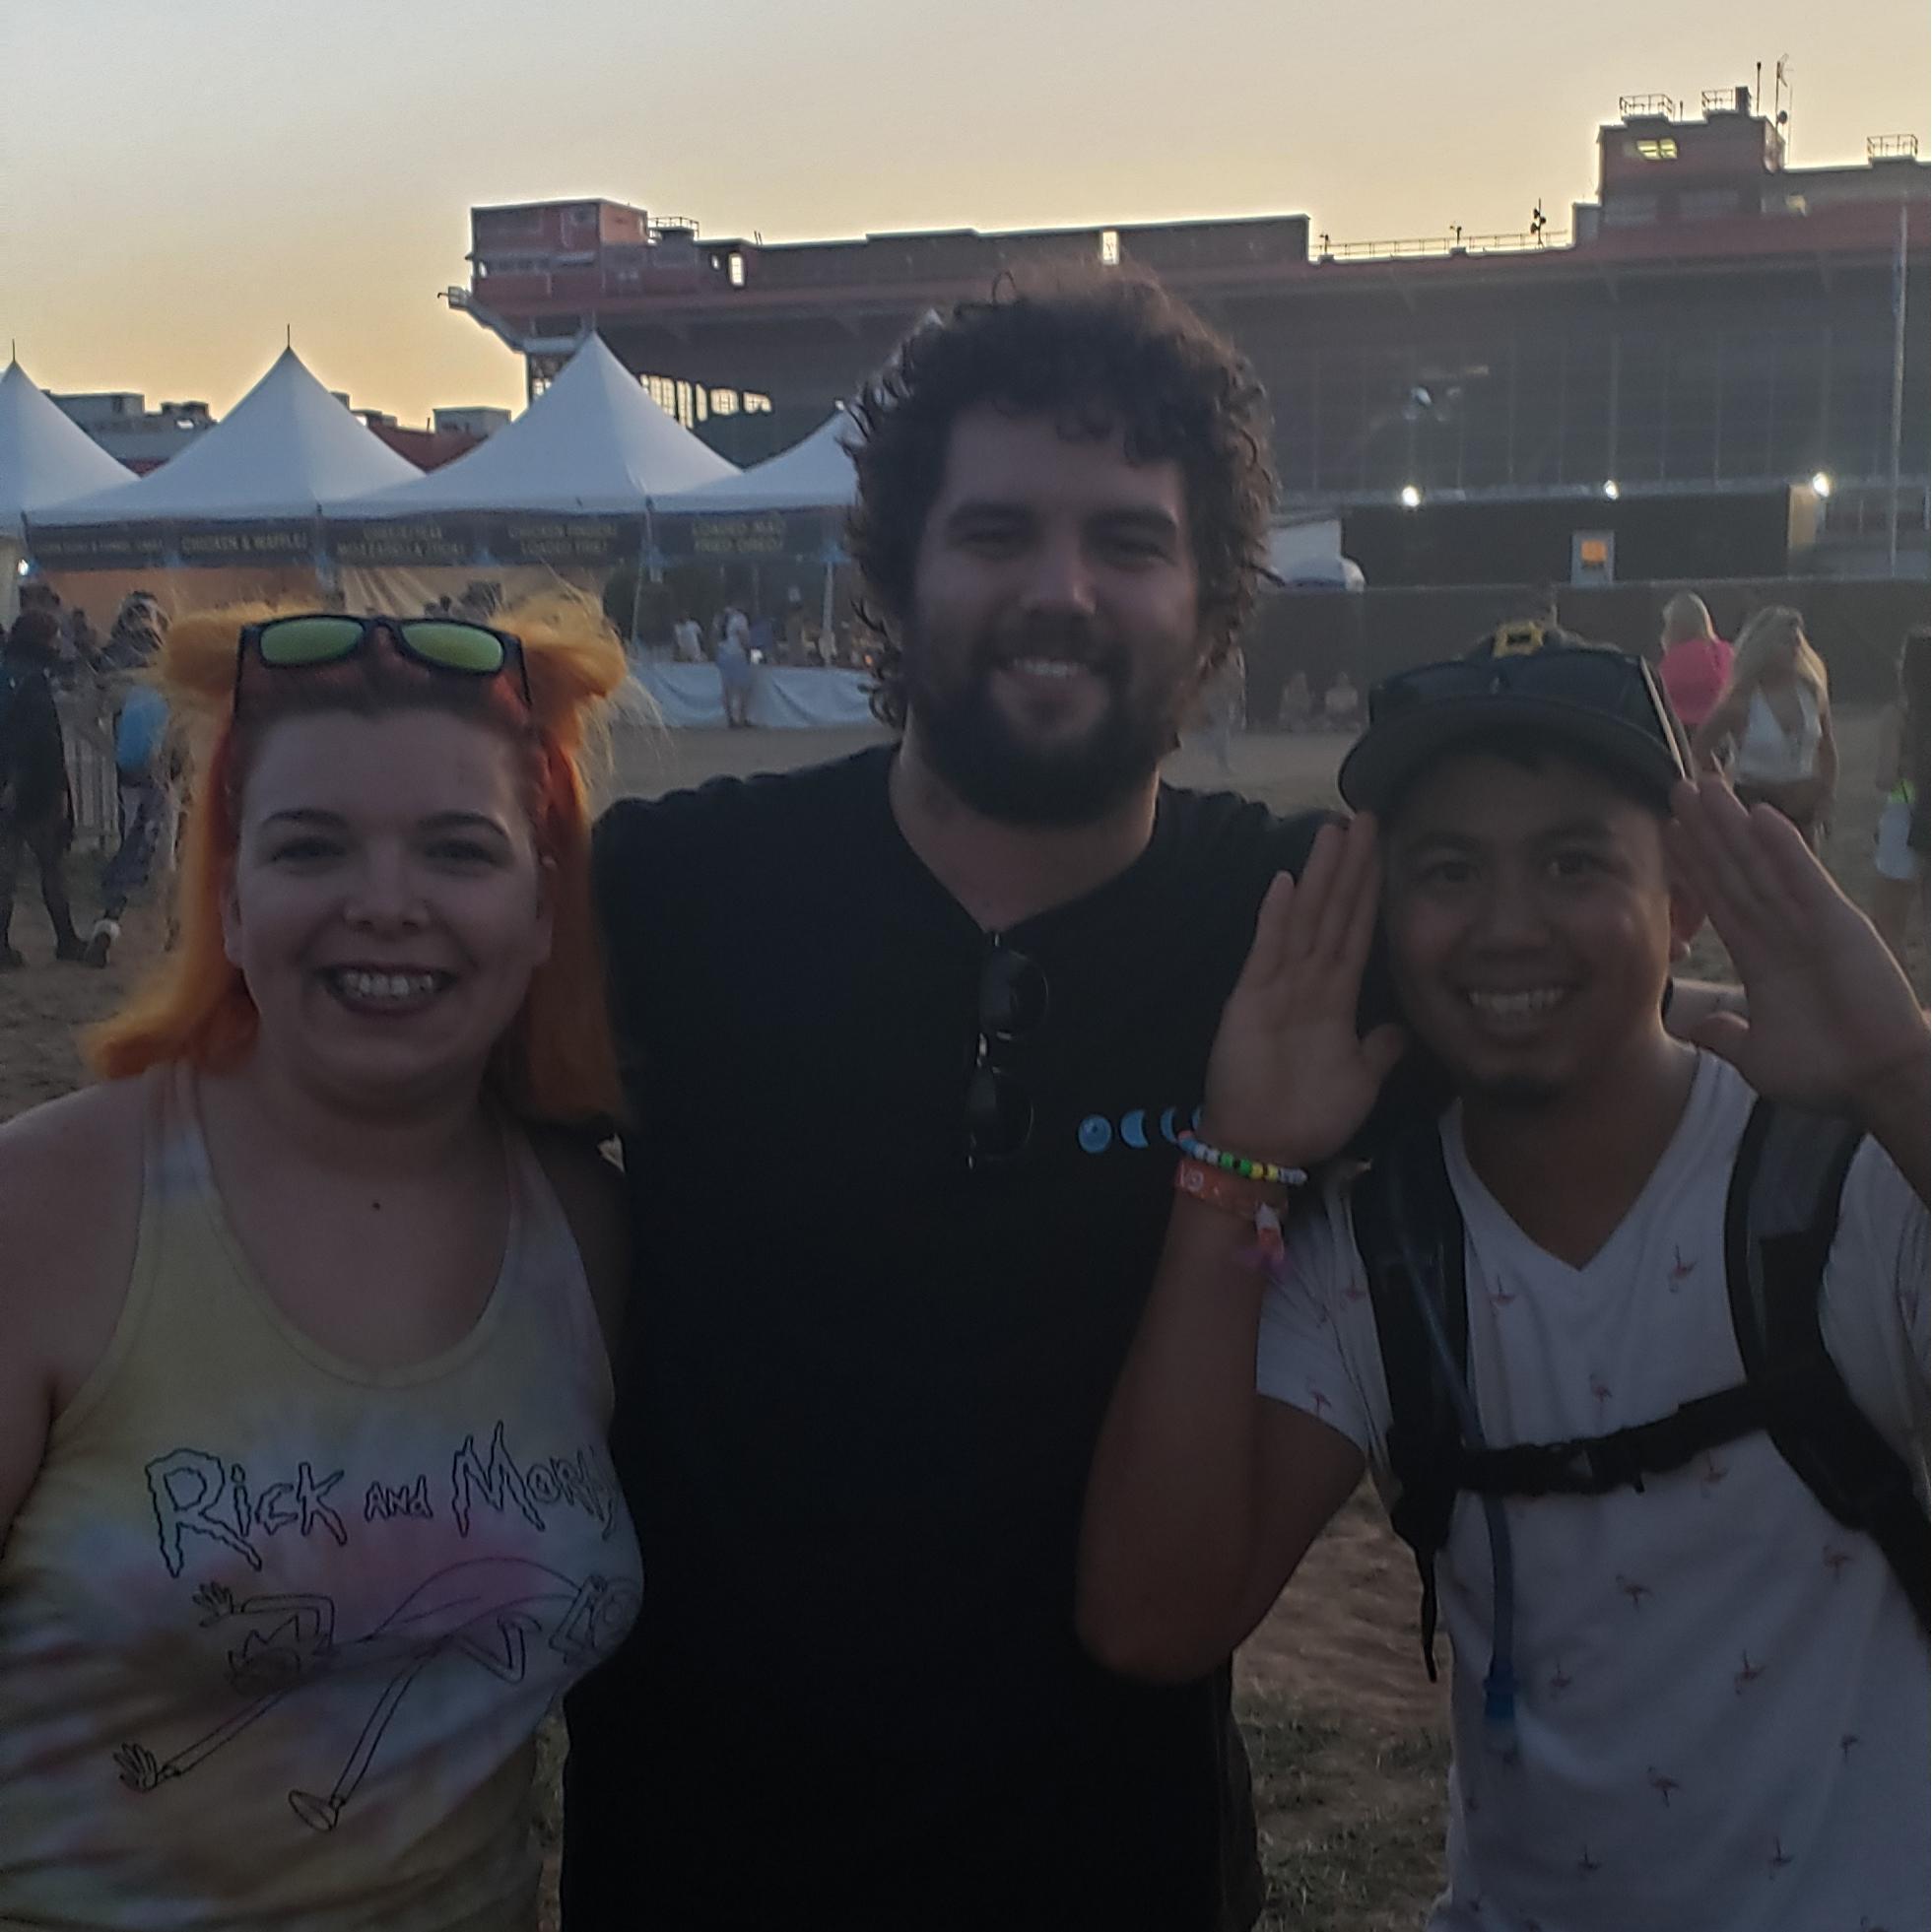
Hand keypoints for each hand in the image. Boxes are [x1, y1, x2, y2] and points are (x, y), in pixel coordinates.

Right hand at [1200, 815, 1406, 1167]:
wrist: (1262, 1149)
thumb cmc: (1308, 1116)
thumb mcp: (1361, 1080)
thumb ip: (1380, 1048)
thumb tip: (1403, 1025)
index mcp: (1334, 998)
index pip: (1357, 932)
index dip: (1370, 891)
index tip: (1384, 849)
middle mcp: (1307, 982)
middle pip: (1333, 912)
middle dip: (1348, 866)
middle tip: (1363, 816)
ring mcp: (1277, 987)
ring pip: (1305, 921)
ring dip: (1318, 877)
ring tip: (1331, 831)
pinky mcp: (1250, 1001)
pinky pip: (1267, 953)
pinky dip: (1276, 918)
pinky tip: (1285, 882)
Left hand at [1666, 777, 1926, 1117]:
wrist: (1876, 1084)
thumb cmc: (1826, 1073)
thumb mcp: (1758, 1058)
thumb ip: (1727, 1036)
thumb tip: (1697, 1028)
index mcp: (1760, 960)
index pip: (1719, 902)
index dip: (1695, 867)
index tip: (1669, 833)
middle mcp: (1780, 933)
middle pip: (1734, 872)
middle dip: (1707, 832)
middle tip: (1678, 787)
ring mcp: (1808, 923)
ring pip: (1761, 865)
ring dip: (1733, 826)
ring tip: (1706, 788)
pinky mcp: (1838, 923)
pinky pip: (1804, 879)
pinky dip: (1783, 847)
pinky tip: (1759, 814)